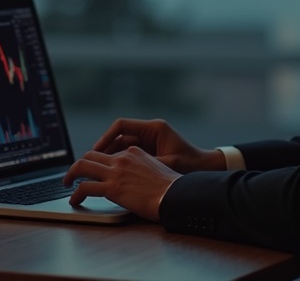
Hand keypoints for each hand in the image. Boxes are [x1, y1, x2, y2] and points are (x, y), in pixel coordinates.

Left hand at [63, 147, 178, 220]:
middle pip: (91, 155)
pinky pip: (85, 187)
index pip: (108, 152)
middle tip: (74, 174)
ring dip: (71, 175)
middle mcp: (122, 158)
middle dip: (80, 164)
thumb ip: (142, 169)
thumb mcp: (157, 170)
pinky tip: (74, 199)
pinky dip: (75, 193)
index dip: (97, 161)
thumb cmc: (172, 189)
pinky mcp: (112, 188)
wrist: (176, 196)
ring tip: (66, 183)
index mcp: (134, 152)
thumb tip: (136, 179)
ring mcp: (115, 172)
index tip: (93, 169)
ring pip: (82, 166)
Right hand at [90, 118, 223, 173]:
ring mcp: (149, 141)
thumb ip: (147, 164)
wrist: (207, 167)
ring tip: (99, 170)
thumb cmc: (192, 164)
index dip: (106, 137)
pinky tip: (113, 174)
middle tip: (91, 163)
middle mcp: (149, 132)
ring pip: (122, 146)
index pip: (121, 125)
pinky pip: (129, 154)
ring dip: (111, 156)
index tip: (96, 150)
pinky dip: (120, 162)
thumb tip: (124, 169)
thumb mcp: (169, 163)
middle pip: (119, 136)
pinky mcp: (150, 151)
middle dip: (105, 149)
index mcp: (154, 128)